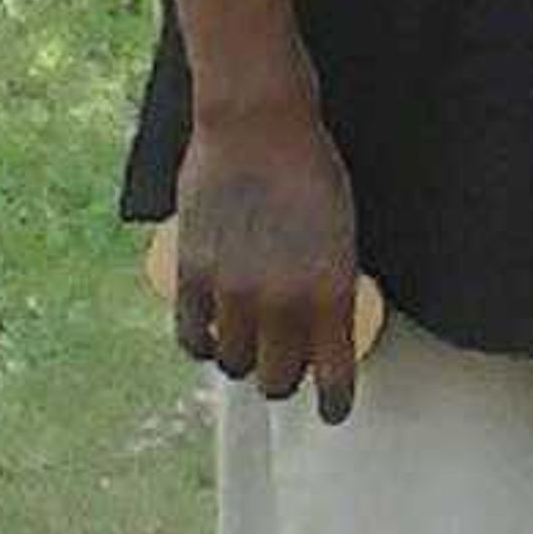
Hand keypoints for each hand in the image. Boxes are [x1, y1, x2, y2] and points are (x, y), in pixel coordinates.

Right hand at [173, 98, 362, 422]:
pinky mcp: (193, 273)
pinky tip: (210, 337)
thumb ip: (329, 283)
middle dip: (286, 379)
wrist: (258, 123)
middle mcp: (282, 298)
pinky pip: (192, 336)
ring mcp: (234, 289)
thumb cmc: (311, 168)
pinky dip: (201, 344)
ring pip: (234, 363)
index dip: (335, 401)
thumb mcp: (340, 231)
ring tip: (248, 346)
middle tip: (287, 368)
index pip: (334, 373)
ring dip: (243, 360)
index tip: (334, 410)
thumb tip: (320, 329)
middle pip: (278, 379)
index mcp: (330, 287)